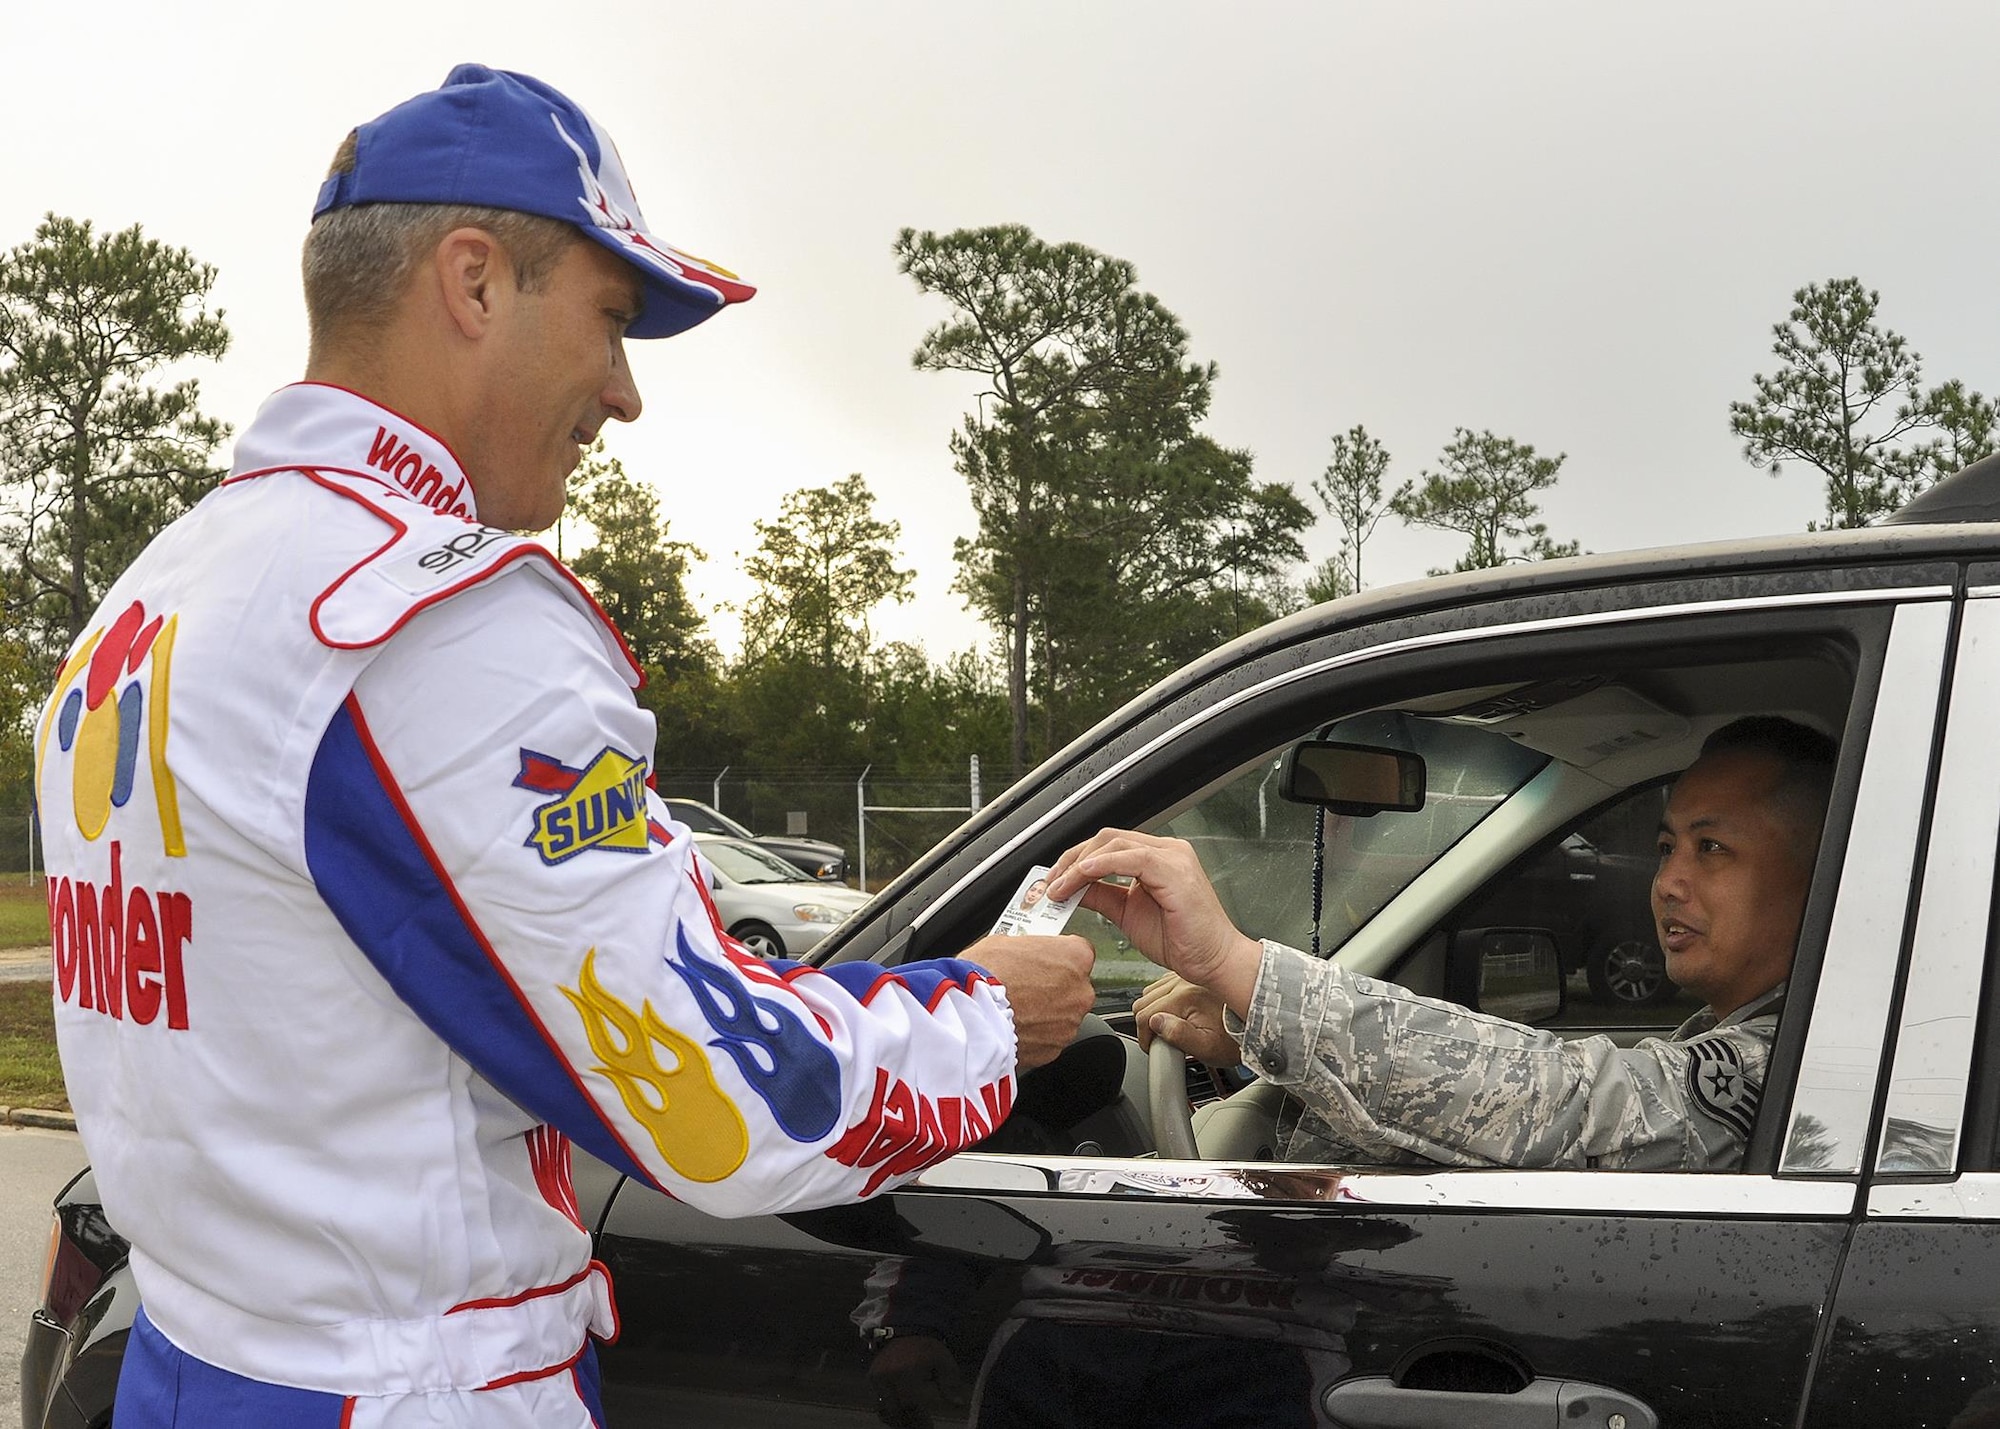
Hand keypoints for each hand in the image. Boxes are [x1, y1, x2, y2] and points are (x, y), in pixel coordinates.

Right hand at [868, 1332, 963, 1427]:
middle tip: (921, 1424)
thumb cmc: (928, 1347)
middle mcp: (888, 1377)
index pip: (910, 1406)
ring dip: (898, 1417)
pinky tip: (902, 1410)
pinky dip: (889, 1409)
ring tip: (911, 1419)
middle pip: (895, 1411)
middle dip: (908, 1421)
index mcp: (906, 1373)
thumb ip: (950, 1384)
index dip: (919, 1420)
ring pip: (884, 1409)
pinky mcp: (872, 1377)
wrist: (907, 1327)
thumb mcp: (944, 1362)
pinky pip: (878, 1401)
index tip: (929, 1426)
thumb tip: (958, 1404)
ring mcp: (877, 1378)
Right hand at [960, 934, 1094, 1071]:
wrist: (971, 1016)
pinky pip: (1049, 1038)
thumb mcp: (1006, 942)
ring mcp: (1070, 1023)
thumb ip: (1031, 950)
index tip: (1043, 963)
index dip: (1057, 958)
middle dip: (1054, 988)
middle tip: (1025, 987)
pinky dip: (1036, 1035)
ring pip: (1063, 1016)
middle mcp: (1080, 991)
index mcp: (1075, 957)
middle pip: (1074, 987)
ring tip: (1017, 1009)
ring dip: (1046, 1013)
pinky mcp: (1055, 1048)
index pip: (1079, 953)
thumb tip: (1026, 955)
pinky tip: (1015, 1026)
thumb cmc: (984, 975)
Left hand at [1045, 829, 1263, 1014]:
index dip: (1074, 860)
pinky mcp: (1175, 870)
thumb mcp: (1128, 914)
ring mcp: (1172, 857)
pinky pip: (1131, 857)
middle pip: (1105, 839)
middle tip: (1050, 884)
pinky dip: (1101, 865)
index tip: (1052, 881)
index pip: (1106, 846)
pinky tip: (1082, 877)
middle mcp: (1165, 851)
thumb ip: (1102, 896)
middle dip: (1070, 859)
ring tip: (1059, 887)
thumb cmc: (1183, 941)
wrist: (1214, 962)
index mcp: (1155, 859)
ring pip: (1114, 843)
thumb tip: (1073, 889)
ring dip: (1079, 864)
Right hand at [1132, 973, 1240, 1065]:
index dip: (1145, 1039)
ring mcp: (1186, 976)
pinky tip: (1174, 1014)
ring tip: (1168, 1029)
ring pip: (1151, 992)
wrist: (1260, 1024)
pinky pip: (1163, 984)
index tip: (1154, 1049)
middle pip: (1144, 1002)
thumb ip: (1179, 1036)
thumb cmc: (1236, 1039)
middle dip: (1147, 1025)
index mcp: (1185, 997)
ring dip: (1153, 1011)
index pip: (1145, 1016)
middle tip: (1160, 1042)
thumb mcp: (1208, 1048)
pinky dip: (1162, 999)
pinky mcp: (1191, 977)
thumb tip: (1156, 1024)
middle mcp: (1183, 981)